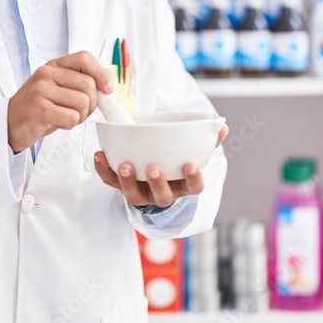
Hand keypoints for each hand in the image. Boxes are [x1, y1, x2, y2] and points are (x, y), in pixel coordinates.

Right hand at [7, 51, 113, 152]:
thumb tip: (107, 84)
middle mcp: (46, 74)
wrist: (9, 124)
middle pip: (89, 84)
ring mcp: (41, 90)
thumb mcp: (57, 88)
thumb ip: (79, 82)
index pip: (84, 58)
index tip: (106, 88)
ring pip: (83, 102)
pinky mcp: (40, 109)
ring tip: (65, 116)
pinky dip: (70, 124)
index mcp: (53, 65)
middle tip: (78, 111)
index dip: (101, 73)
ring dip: (80, 116)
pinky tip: (57, 122)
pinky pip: (72, 117)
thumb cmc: (37, 107)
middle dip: (91, 104)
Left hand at [93, 124, 228, 207]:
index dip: (193, 178)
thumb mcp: (193, 150)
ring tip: (124, 164)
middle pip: (162, 196)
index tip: (190, 164)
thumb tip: (221, 127)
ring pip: (134, 194)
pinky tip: (100, 155)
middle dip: (158, 183)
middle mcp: (163, 193)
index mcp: (183, 185)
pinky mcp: (121, 186)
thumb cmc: (176, 160)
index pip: (193, 187)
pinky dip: (104, 170)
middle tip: (154, 168)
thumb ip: (207, 139)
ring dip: (128, 181)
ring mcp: (141, 192)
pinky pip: (111, 182)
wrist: (153, 174)